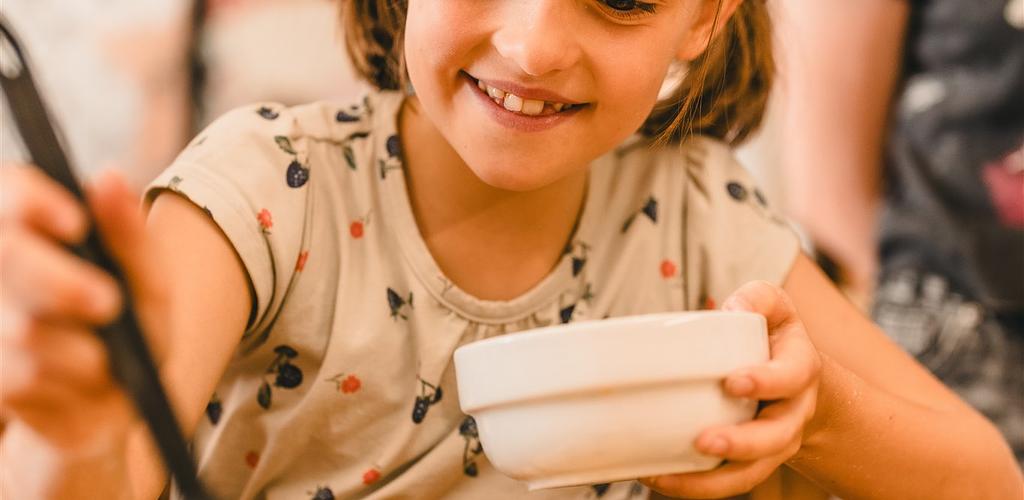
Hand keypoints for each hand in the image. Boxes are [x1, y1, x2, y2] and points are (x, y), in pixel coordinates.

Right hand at [0, 165, 165, 455]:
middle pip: (7, 254)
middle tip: (108, 302)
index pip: (8, 191)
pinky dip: (69, 379)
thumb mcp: (147, 279)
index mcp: (30, 229)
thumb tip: (107, 177)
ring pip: (22, 326)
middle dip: (61, 282)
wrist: (114, 402)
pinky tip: (86, 380)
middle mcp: (1, 269)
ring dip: (78, 345)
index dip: (32, 201)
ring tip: (105, 355)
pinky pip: (23, 374)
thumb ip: (128, 233)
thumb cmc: (131, 324)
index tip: (77, 223)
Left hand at [642, 281, 821, 497]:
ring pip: (750, 472)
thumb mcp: (774, 307)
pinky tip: (656, 478)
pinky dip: (692, 487)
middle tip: (704, 441)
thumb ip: (756, 299)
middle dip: (740, 444)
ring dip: (710, 481)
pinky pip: (726, 483)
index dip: (766, 381)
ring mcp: (773, 443)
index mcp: (799, 370)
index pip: (791, 377)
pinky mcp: (749, 461)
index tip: (733, 381)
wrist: (798, 381)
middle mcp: (792, 413)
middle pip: (775, 438)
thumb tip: (730, 310)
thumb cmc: (775, 338)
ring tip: (667, 477)